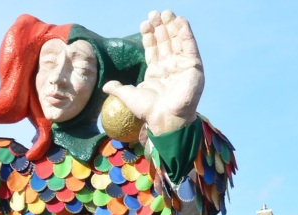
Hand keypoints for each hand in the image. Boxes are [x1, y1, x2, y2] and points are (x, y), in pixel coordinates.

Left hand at [103, 10, 202, 135]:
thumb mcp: (128, 96)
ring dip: (172, 26)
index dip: (148, 36)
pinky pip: (189, 45)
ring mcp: (181, 65)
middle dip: (160, 27)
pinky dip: (185, 33)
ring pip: (176, 41)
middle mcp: (169, 66)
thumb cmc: (148, 110)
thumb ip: (118, 88)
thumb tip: (105, 86)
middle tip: (154, 13)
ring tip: (166, 12)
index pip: (152, 48)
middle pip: (165, 41)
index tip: (144, 23)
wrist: (165, 118)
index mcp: (155, 71)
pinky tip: (180, 21)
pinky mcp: (193, 65)